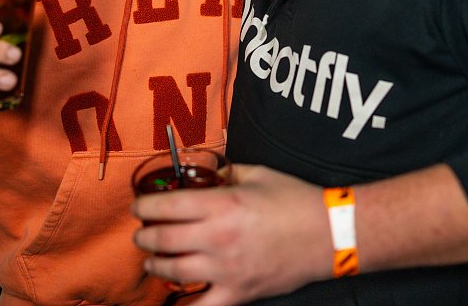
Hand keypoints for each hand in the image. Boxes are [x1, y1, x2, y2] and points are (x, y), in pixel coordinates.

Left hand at [132, 164, 331, 305]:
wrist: (329, 233)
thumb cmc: (296, 201)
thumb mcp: (258, 174)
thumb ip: (226, 173)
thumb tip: (207, 175)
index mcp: (221, 205)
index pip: (164, 207)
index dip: (143, 207)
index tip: (138, 207)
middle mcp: (217, 238)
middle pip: (161, 240)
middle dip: (144, 237)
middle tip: (143, 234)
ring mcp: (226, 269)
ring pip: (173, 272)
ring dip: (155, 266)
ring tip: (153, 261)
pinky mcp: (238, 293)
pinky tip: (175, 298)